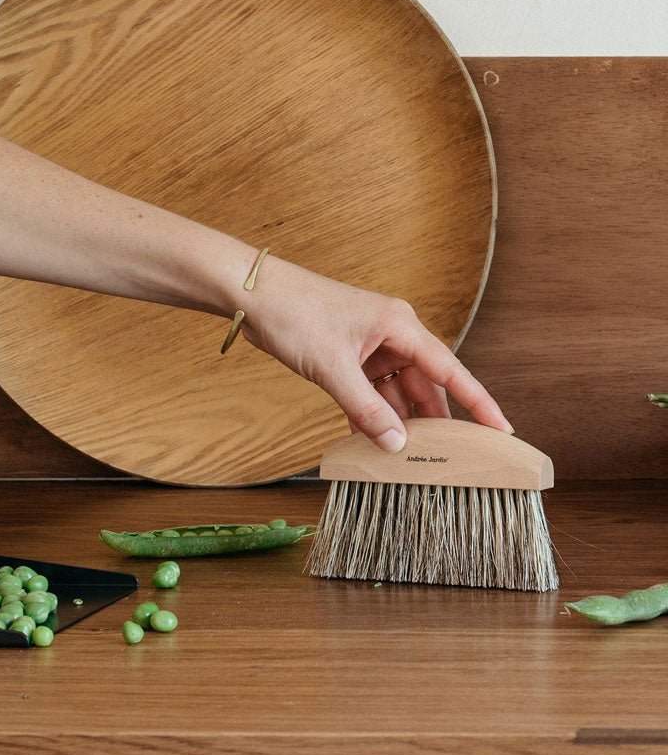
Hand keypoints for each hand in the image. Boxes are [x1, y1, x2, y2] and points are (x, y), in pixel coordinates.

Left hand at [241, 257, 513, 451]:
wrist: (252, 294)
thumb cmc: (294, 314)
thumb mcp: (332, 368)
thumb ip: (365, 408)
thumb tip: (396, 444)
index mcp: (400, 326)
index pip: (449, 370)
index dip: (477, 402)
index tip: (502, 429)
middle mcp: (391, 334)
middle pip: (424, 385)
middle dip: (433, 421)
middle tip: (447, 459)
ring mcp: (369, 346)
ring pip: (395, 390)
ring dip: (398, 421)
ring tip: (407, 459)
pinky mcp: (347, 355)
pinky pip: (370, 391)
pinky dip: (371, 414)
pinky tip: (371, 441)